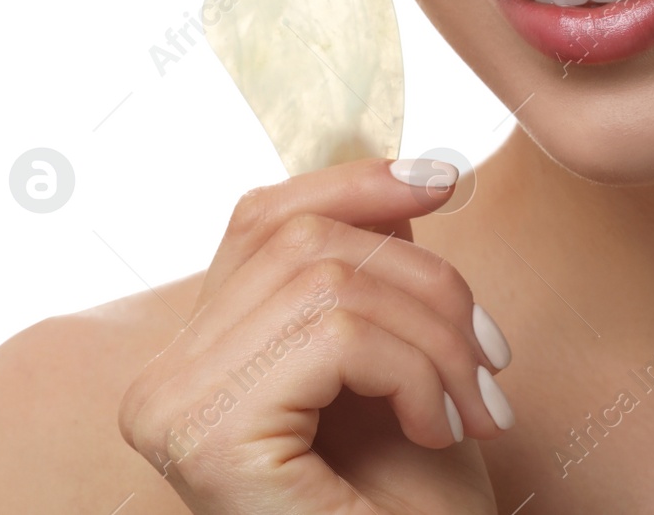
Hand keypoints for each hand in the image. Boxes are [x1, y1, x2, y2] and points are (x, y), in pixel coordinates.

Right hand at [118, 156, 511, 514]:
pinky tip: (441, 428)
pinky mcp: (210, 438)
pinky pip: (337, 334)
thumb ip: (380, 276)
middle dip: (428, 281)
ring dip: (437, 334)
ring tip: (476, 405)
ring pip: (329, 280)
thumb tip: (410, 172)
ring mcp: (173, 409)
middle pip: (304, 242)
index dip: (356, 183)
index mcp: (196, 357)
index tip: (447, 178)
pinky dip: (416, 368)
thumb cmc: (409, 508)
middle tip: (491, 362)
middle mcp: (161, 381)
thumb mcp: (401, 364)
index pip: (261, 219)